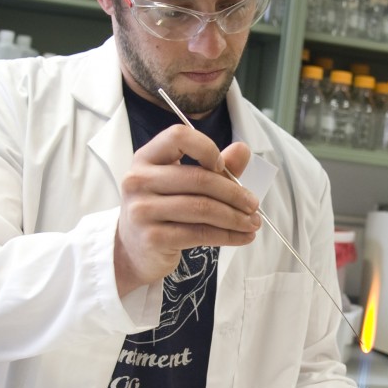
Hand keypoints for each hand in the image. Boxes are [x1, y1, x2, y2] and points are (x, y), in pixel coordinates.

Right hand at [114, 124, 258, 295]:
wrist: (133, 250)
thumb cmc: (163, 211)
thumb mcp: (183, 184)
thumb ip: (214, 167)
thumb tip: (243, 149)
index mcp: (146, 158)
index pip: (178, 137)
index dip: (206, 147)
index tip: (223, 166)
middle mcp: (139, 180)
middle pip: (198, 178)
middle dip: (234, 193)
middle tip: (253, 204)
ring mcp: (142, 210)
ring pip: (202, 208)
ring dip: (235, 218)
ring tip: (253, 223)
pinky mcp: (152, 238)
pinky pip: (200, 233)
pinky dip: (227, 236)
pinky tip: (242, 237)